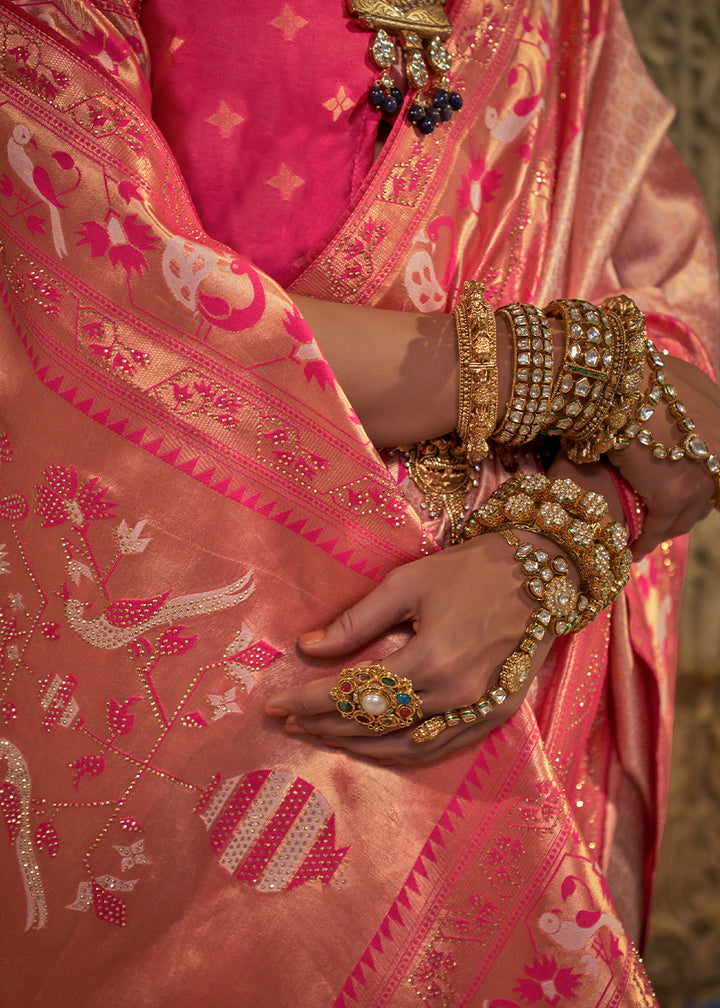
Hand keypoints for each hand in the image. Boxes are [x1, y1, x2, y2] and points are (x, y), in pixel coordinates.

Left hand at [265, 534, 554, 763]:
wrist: (542, 575)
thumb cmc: (471, 571)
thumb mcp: (407, 584)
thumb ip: (356, 621)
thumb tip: (306, 647)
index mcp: (431, 661)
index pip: (355, 694)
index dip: (310, 700)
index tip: (276, 702)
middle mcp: (454, 697)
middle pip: (374, 725)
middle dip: (324, 725)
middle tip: (287, 719)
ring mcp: (476, 713)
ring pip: (404, 747)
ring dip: (356, 746)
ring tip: (320, 735)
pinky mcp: (493, 716)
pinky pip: (438, 748)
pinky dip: (399, 753)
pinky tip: (373, 747)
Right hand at [606, 355, 719, 557]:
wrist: (619, 376)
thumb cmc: (636, 368)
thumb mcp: (673, 377)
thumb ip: (680, 398)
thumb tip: (667, 407)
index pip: (717, 465)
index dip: (702, 480)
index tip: (679, 486)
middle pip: (711, 494)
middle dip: (688, 506)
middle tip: (662, 514)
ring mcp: (703, 474)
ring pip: (689, 514)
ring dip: (669, 523)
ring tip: (648, 528)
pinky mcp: (674, 492)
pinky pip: (658, 527)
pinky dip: (645, 539)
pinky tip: (633, 546)